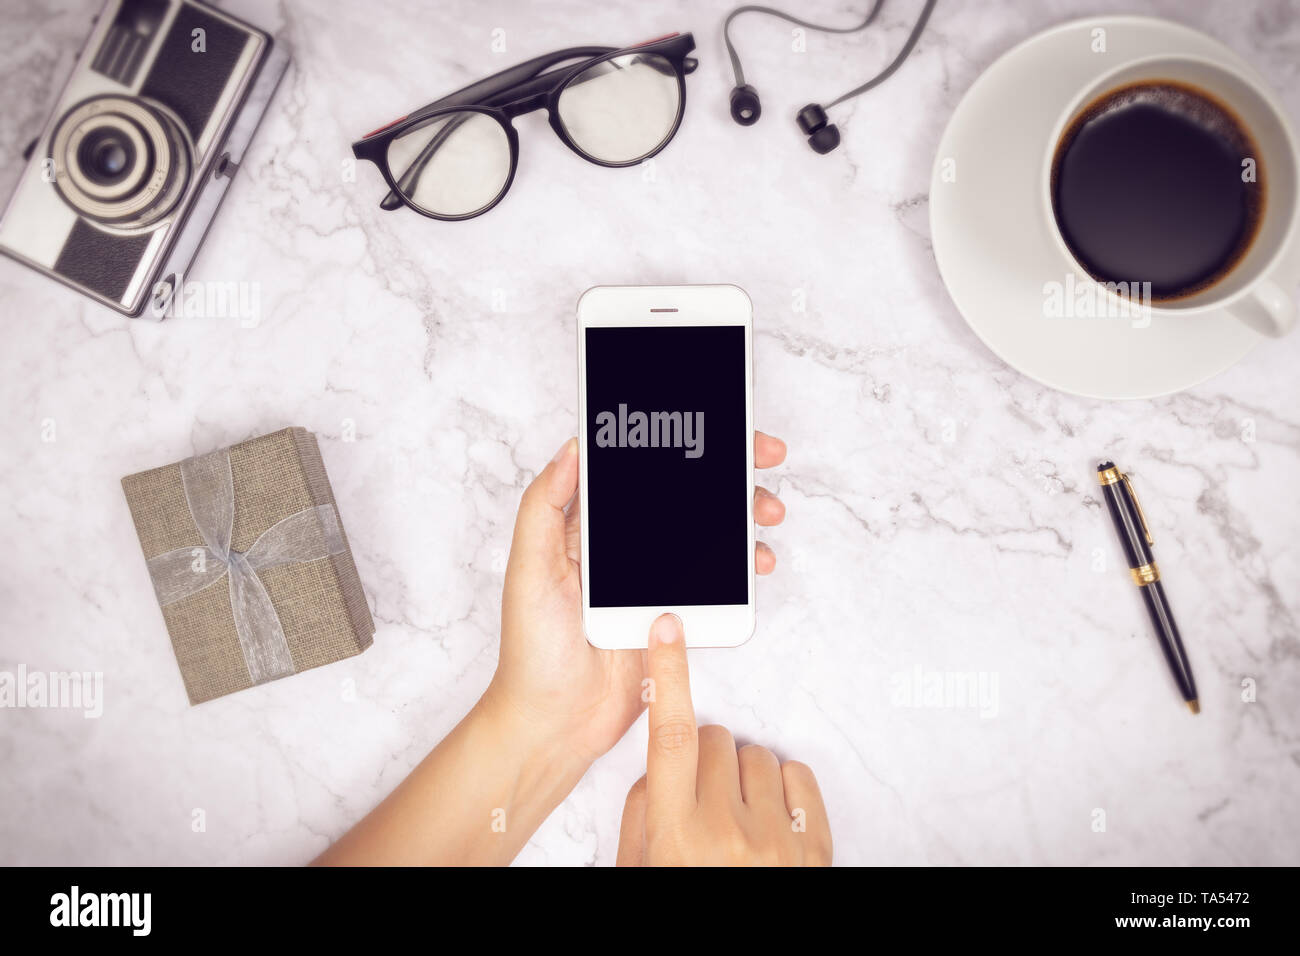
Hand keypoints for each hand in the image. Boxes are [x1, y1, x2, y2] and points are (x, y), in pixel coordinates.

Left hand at [484, 432, 788, 766]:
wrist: (554, 723)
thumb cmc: (530, 651)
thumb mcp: (527, 569)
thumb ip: (544, 507)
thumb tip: (571, 449)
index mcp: (586, 528)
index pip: (635, 471)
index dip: (673, 442)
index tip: (708, 424)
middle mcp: (622, 549)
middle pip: (681, 495)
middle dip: (725, 471)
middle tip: (759, 456)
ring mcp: (651, 582)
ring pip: (706, 534)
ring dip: (741, 516)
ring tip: (766, 511)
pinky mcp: (673, 615)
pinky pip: (715, 582)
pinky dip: (741, 567)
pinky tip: (756, 563)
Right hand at [615, 613, 831, 865]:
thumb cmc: (687, 905)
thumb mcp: (643, 871)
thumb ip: (645, 811)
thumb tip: (663, 763)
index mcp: (675, 835)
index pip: (670, 734)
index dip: (669, 674)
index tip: (668, 628)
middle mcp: (727, 834)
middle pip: (714, 738)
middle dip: (703, 760)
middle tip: (700, 803)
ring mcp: (778, 842)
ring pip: (756, 756)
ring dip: (742, 779)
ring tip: (735, 825)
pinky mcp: (815, 848)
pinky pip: (796, 777)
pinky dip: (780, 792)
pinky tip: (766, 826)